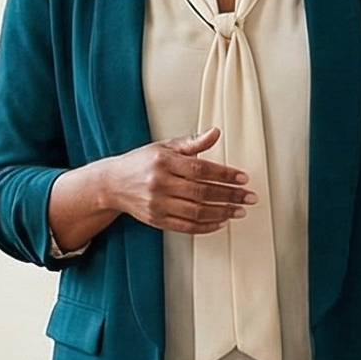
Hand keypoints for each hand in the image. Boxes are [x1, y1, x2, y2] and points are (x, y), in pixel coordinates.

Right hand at [101, 128, 254, 234]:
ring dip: (222, 213)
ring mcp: (157, 204)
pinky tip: (220, 223)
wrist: (111, 184)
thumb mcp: (164, 147)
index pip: (200, 169)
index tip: (242, 178)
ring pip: (196, 212)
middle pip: (202, 192)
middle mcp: (159, 183)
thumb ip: (191, 143)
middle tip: (248, 197)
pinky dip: (205, 226)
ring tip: (239, 211)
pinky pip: (185, 226)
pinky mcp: (156, 220)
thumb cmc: (140, 163)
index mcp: (163, 162)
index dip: (224, 175)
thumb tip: (215, 133)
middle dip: (230, 195)